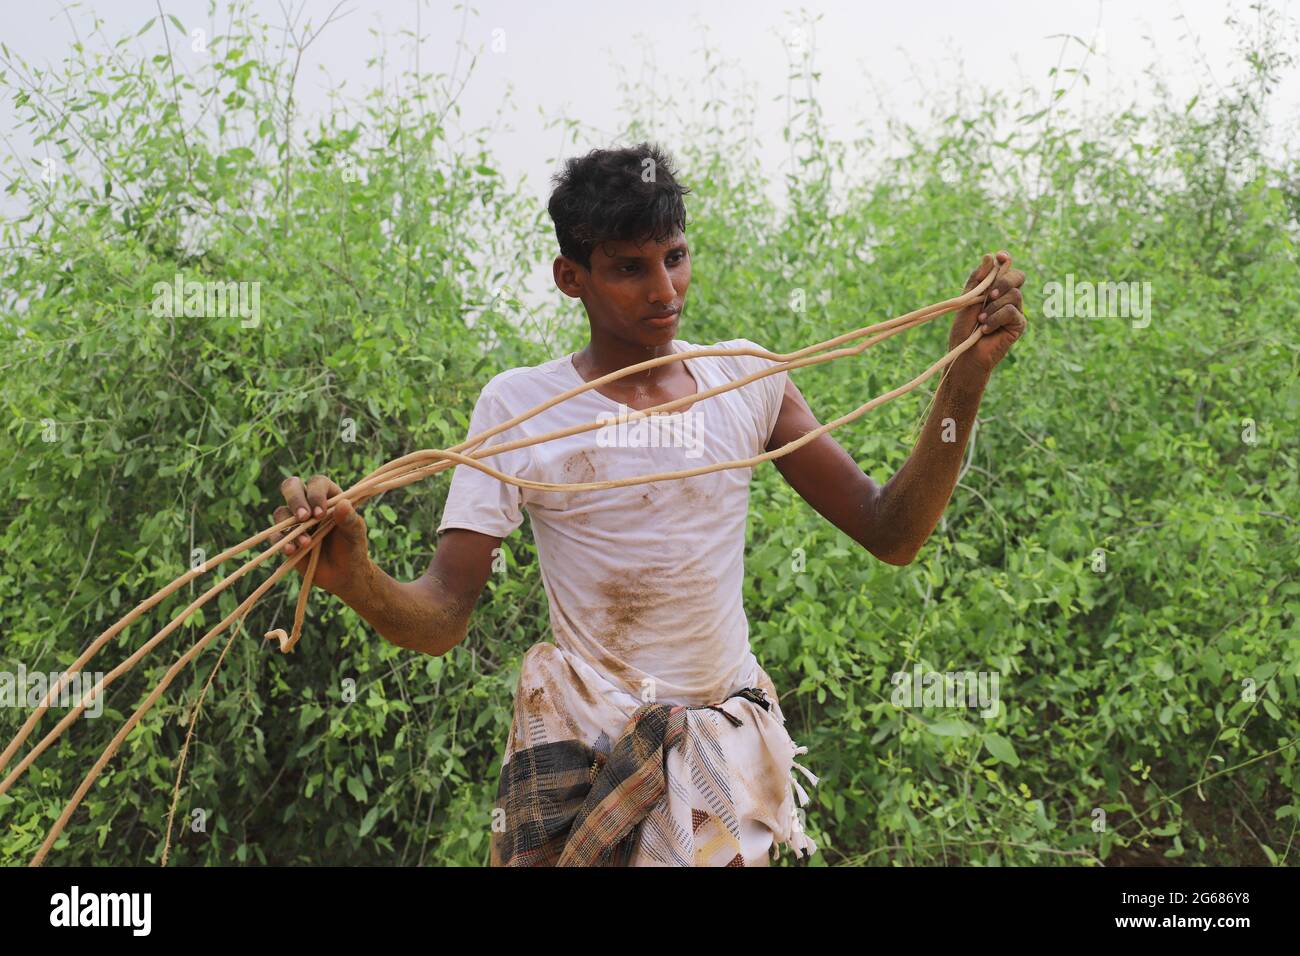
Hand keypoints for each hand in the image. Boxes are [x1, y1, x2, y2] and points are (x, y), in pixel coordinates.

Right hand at [270, 474, 370, 596]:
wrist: (343, 574)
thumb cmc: (352, 548)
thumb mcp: (355, 534)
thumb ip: (350, 519)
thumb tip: (343, 504)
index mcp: (328, 496)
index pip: (317, 483)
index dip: (315, 494)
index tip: (321, 513)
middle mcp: (308, 504)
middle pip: (291, 486)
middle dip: (295, 500)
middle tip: (304, 518)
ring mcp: (294, 520)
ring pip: (281, 512)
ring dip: (291, 527)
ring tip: (306, 543)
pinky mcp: (285, 537)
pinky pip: (274, 534)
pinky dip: (280, 541)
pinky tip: (291, 550)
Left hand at [948, 250, 1026, 375]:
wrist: (964, 354)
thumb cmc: (964, 330)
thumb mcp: (966, 301)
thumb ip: (977, 280)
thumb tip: (990, 257)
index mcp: (995, 289)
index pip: (1005, 268)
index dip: (1005, 260)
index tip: (1001, 256)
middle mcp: (1007, 298)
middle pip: (1017, 277)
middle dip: (1004, 281)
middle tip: (989, 295)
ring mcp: (1015, 311)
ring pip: (1015, 294)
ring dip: (993, 306)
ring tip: (981, 320)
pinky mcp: (1018, 325)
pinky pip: (1012, 312)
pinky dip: (996, 318)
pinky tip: (986, 329)